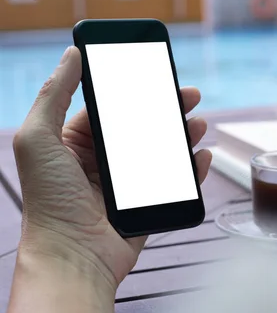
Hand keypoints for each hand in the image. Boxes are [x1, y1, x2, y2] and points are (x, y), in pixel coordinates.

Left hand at [13, 46, 211, 288]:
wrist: (74, 257)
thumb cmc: (50, 202)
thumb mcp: (38, 139)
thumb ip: (54, 95)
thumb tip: (71, 55)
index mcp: (76, 142)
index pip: (112, 108)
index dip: (134, 88)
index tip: (155, 72)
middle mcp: (103, 161)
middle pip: (144, 126)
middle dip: (168, 109)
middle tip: (189, 95)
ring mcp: (128, 184)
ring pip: (164, 151)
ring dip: (184, 135)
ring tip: (198, 124)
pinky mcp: (148, 204)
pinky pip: (176, 182)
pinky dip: (192, 169)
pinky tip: (201, 157)